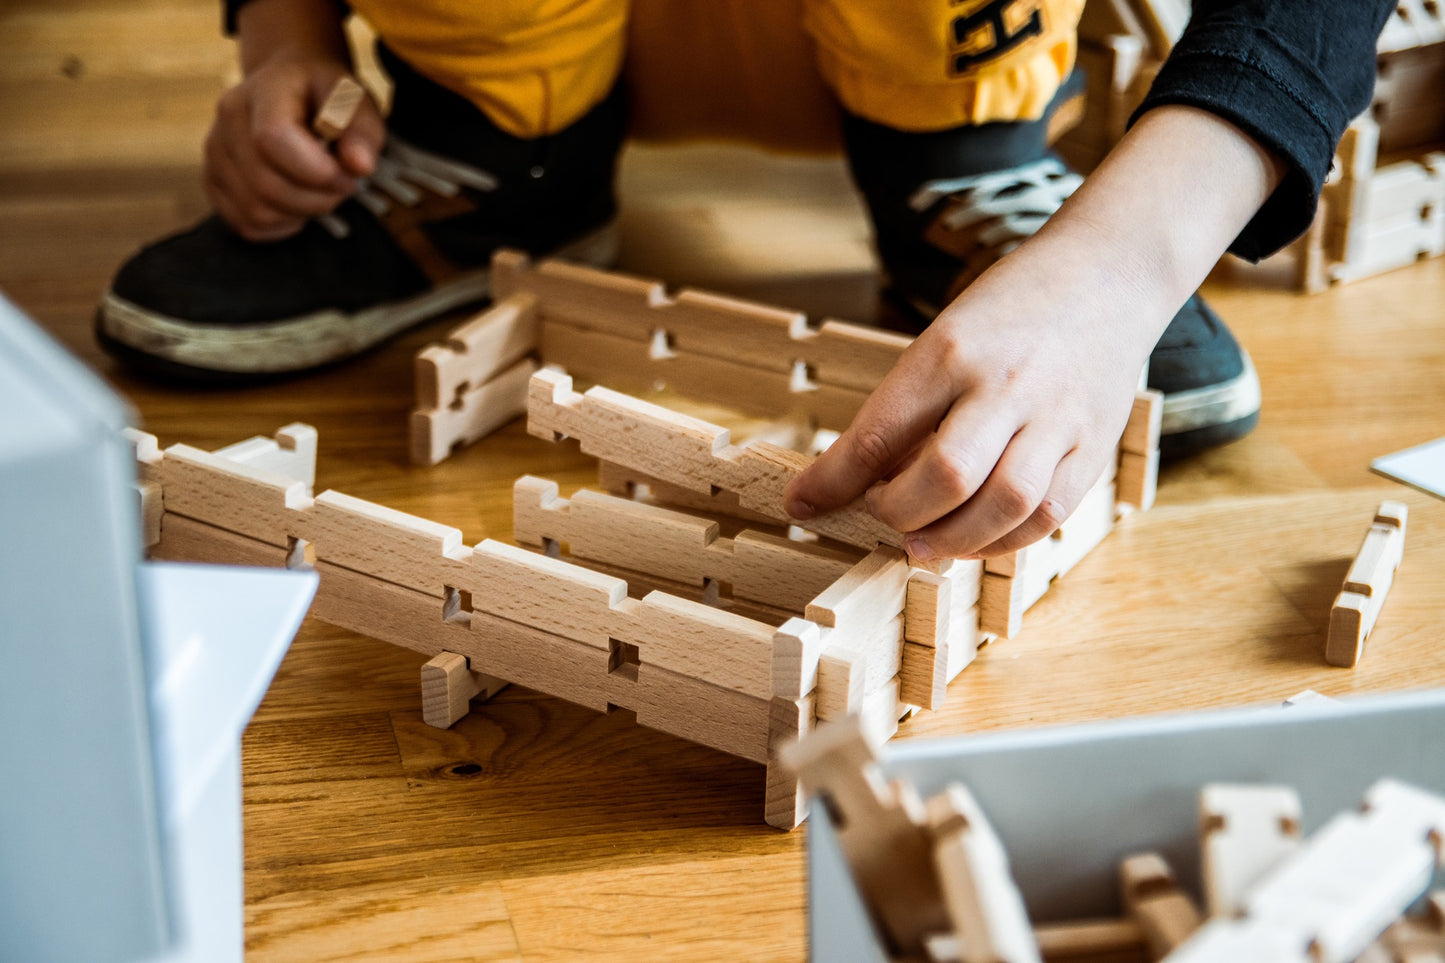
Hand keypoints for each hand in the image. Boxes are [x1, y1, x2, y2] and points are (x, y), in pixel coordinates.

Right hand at [204, 58, 383, 240]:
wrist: (293, 84)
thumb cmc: (328, 94)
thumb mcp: (356, 100)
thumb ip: (363, 131)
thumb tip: (359, 166)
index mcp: (265, 89)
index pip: (273, 138)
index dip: (316, 171)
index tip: (347, 177)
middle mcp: (228, 117)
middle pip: (265, 185)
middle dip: (317, 199)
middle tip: (341, 186)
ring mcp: (215, 150)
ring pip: (257, 211)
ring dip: (301, 213)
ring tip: (319, 190)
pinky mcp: (213, 179)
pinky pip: (246, 224)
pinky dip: (281, 225)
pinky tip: (297, 202)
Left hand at [785, 229, 1152, 560]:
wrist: (1106, 276)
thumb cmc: (1009, 311)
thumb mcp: (944, 338)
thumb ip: (909, 408)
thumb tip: (859, 482)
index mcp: (951, 351)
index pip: (881, 431)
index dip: (834, 481)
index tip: (802, 504)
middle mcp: (1006, 384)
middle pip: (947, 475)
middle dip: (899, 514)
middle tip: (880, 515)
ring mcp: (1057, 417)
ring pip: (1004, 504)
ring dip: (953, 540)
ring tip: (923, 541)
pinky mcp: (1095, 445)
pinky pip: (1049, 515)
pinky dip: (1004, 541)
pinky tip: (976, 538)